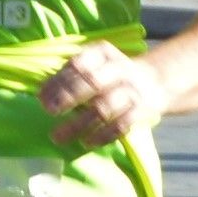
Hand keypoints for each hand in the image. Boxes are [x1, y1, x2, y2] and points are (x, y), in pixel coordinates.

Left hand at [35, 42, 165, 151]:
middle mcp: (121, 69)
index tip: (41, 97)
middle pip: (92, 82)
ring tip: (58, 136)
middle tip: (49, 111)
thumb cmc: (113, 74)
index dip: (59, 80)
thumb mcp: (97, 63)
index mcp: (105, 54)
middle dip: (68, 97)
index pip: (80, 64)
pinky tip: (86, 142)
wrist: (156, 82)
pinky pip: (120, 126)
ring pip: (103, 108)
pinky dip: (102, 135)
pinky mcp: (141, 111)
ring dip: (79, 124)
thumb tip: (42, 93)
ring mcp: (132, 91)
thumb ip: (71, 74)